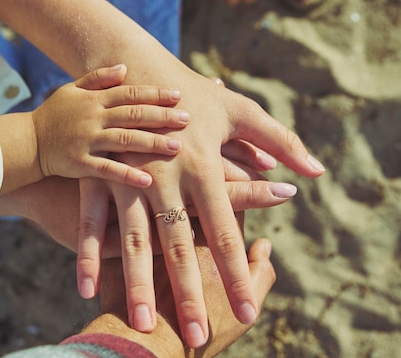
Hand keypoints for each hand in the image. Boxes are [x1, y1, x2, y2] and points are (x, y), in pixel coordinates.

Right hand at [32, 64, 188, 187]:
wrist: (26, 141)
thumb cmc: (53, 115)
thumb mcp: (72, 90)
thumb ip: (98, 79)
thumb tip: (124, 67)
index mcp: (93, 99)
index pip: (129, 93)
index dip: (154, 93)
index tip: (178, 95)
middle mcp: (92, 118)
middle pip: (133, 114)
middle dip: (162, 116)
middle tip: (187, 119)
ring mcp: (86, 141)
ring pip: (124, 140)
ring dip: (152, 143)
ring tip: (177, 147)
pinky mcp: (79, 164)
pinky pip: (106, 170)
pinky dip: (127, 176)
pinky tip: (148, 181)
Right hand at [77, 69, 323, 347]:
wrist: (134, 70)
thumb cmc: (192, 95)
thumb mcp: (239, 111)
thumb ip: (280, 142)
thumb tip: (314, 175)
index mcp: (204, 165)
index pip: (227, 229)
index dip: (236, 273)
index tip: (245, 313)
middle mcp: (168, 177)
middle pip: (181, 245)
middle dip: (188, 292)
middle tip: (196, 336)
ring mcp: (130, 178)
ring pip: (135, 240)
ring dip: (137, 284)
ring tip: (139, 325)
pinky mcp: (99, 176)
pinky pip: (93, 223)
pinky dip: (88, 256)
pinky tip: (86, 290)